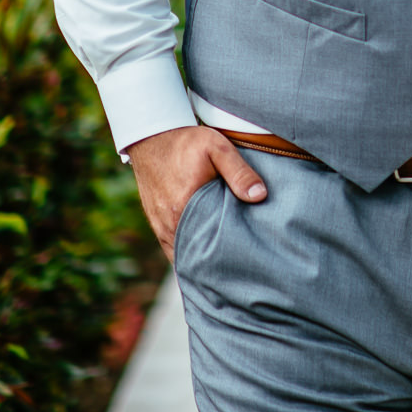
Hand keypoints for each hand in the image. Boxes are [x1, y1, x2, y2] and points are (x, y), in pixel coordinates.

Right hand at [129, 126, 267, 258]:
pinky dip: (186, 254)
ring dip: (199, 262)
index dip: (224, 261)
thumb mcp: (217, 149)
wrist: (151, 137)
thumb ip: (239, 173)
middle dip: (214, 267)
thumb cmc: (186, 142)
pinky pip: (172, 248)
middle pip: (194, 257)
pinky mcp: (156, 223)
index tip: (242, 267)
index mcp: (185, 208)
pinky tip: (203, 259)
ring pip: (181, 255)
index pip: (207, 248)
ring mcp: (160, 225)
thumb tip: (260, 196)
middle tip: (238, 274)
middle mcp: (169, 223)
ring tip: (223, 270)